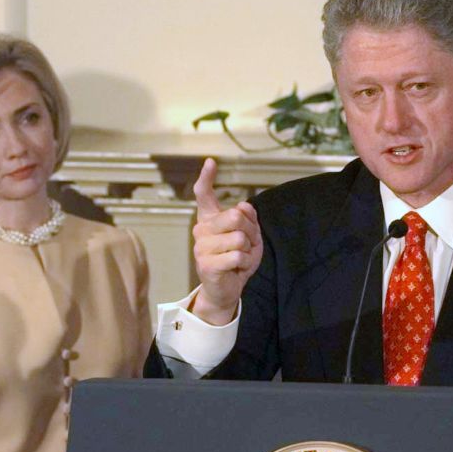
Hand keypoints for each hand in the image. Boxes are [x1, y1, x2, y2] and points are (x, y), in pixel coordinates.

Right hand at [191, 158, 262, 324]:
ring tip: (240, 259)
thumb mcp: (249, 237)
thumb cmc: (236, 260)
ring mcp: (201, 247)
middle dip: (250, 232)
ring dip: (249, 250)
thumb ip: (248, 219)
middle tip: (247, 245)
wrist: (227, 289)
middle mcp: (201, 230)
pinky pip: (238, 255)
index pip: (204, 194)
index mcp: (209, 220)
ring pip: (239, 238)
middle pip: (235, 216)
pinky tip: (238, 268)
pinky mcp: (206, 264)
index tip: (211, 162)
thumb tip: (244, 205)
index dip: (207, 177)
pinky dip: (246, 263)